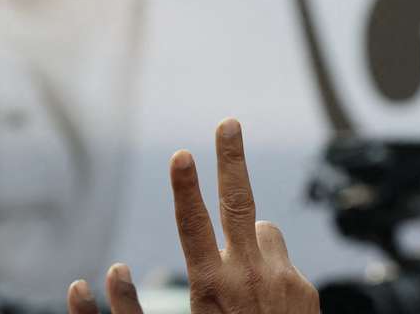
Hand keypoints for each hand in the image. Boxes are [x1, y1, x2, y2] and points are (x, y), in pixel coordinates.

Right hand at [67, 118, 318, 313]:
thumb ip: (141, 305)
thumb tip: (113, 272)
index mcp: (213, 287)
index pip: (193, 225)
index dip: (184, 186)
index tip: (181, 154)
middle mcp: (251, 277)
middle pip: (238, 203)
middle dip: (230, 158)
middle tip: (228, 123)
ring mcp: (284, 281)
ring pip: (264, 231)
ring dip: (252, 240)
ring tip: (246, 277)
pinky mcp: (305, 290)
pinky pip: (282, 261)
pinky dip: (271, 270)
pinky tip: (268, 302)